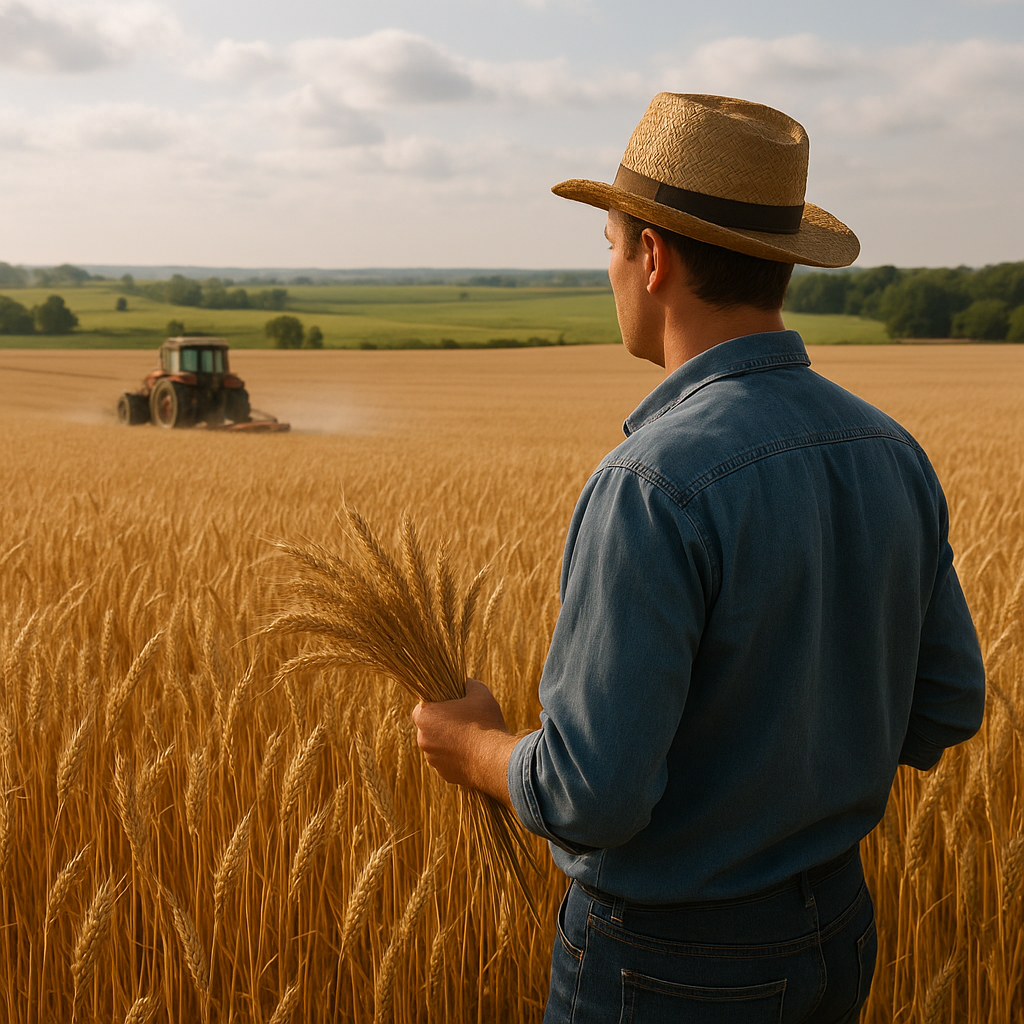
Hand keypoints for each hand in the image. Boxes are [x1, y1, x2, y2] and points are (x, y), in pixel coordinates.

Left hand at [412, 678, 520, 806]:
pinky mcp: (444, 774)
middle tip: (462, 719)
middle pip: (429, 727)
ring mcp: (432, 759)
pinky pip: (446, 761)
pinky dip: (456, 756)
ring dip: (448, 740)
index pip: (422, 707)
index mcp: (425, 717)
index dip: (436, 704)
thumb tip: (463, 681)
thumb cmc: (485, 722)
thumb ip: (466, 683)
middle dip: (442, 723)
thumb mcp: (479, 692)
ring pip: (437, 745)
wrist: (494, 760)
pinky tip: (473, 751)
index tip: (450, 704)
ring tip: (470, 736)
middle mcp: (423, 739)